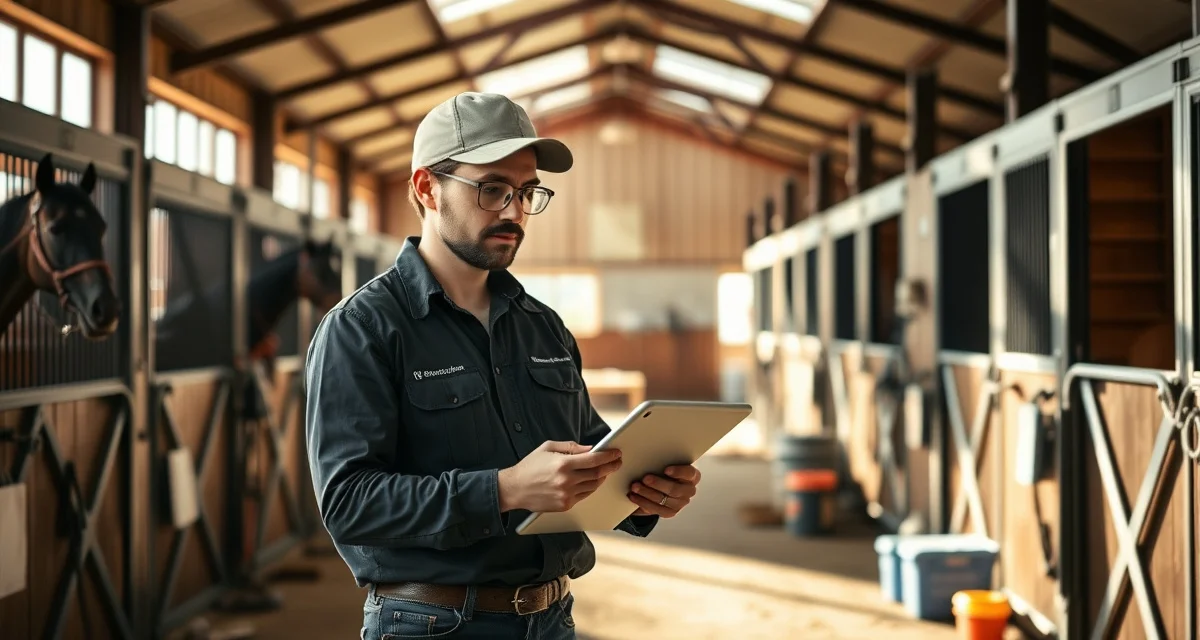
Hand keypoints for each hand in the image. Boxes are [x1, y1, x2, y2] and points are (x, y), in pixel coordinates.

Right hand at [498, 441, 622, 512]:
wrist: (514, 489)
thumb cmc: (530, 466)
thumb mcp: (548, 448)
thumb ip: (571, 447)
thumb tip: (590, 448)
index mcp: (563, 464)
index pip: (594, 460)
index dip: (608, 456)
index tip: (616, 453)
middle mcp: (566, 481)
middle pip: (598, 474)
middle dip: (611, 466)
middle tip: (617, 461)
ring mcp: (566, 495)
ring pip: (593, 486)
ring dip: (602, 477)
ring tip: (605, 470)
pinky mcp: (565, 505)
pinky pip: (584, 495)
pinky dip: (591, 487)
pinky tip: (592, 480)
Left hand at [627, 465, 700, 517]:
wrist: (662, 486)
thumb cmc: (664, 471)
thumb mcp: (666, 464)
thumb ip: (662, 460)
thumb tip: (644, 455)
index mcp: (692, 476)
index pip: (689, 473)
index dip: (678, 472)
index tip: (666, 469)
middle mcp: (689, 490)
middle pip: (674, 489)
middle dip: (658, 484)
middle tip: (645, 478)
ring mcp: (681, 503)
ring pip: (663, 500)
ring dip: (647, 493)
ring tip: (635, 487)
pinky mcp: (670, 512)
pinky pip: (656, 509)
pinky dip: (643, 502)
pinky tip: (633, 496)